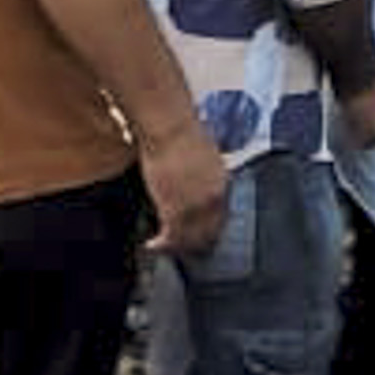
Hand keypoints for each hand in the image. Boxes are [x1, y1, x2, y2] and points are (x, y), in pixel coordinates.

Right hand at [139, 117, 230, 258]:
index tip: (198, 233)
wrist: (169, 127)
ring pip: (189, 238)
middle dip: (194, 242)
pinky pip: (170, 237)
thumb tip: (192, 177)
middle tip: (180, 247)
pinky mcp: (176, 211)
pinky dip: (160, 244)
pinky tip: (151, 245)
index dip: (208, 227)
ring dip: (175, 246)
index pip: (220, 215)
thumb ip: (202, 171)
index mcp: (223, 183)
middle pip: (208, 232)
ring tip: (162, 247)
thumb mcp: (202, 153)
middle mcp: (214, 199)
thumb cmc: (180, 130)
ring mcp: (196, 208)